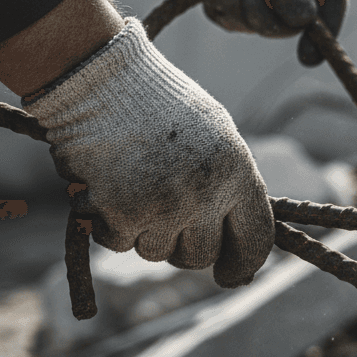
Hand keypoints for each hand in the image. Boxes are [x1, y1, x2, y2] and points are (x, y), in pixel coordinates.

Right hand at [23, 18, 274, 287]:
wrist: (101, 81)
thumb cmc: (158, 103)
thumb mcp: (214, 134)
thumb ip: (230, 182)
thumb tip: (241, 235)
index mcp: (237, 171)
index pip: (256, 237)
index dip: (244, 263)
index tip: (232, 275)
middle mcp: (207, 194)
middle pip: (202, 255)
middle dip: (183, 243)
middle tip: (163, 210)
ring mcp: (165, 207)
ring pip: (157, 252)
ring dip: (143, 230)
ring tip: (134, 184)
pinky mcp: (123, 215)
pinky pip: (119, 243)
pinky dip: (109, 223)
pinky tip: (107, 187)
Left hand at [142, 0, 347, 66]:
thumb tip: (305, 20)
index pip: (331, 1)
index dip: (324, 31)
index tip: (308, 57)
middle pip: (289, 23)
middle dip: (265, 16)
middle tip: (249, 0)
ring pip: (254, 24)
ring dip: (234, 5)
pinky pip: (227, 18)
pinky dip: (217, 3)